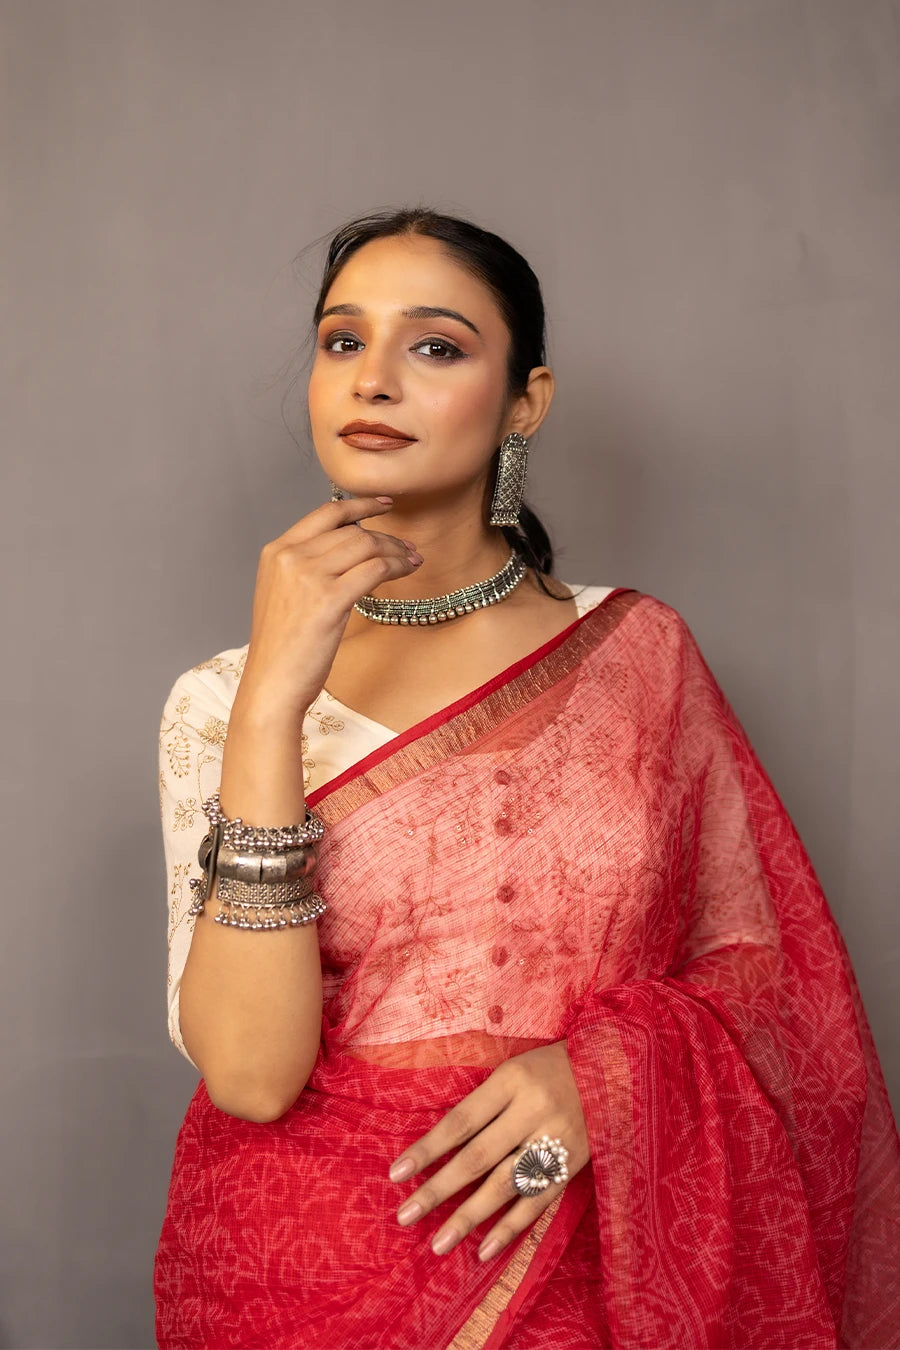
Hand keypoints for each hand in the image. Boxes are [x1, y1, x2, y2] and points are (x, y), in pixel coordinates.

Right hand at [236, 495, 423, 720]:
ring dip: (396, 551)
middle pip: (352, 530)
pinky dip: (397, 566)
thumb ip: (306, 568)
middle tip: (408, 549)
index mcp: (276, 552)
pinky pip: (374, 569)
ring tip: (413, 561)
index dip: (360, 505)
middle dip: (386, 537)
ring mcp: (308, 576)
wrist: (272, 684)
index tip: (384, 504)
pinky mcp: (328, 599)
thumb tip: (349, 551)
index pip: (325, 514)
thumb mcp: (284, 595)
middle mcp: (289, 557)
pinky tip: (407, 571)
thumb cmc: (283, 649)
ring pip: (366, 545)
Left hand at [388, 1041, 588, 1262]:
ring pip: (506, 1185)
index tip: (396, 1174)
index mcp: (511, 1080)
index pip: (460, 1121)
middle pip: (478, 1156)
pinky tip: (484, 1249)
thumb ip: (482, 1104)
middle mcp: (532, 1111)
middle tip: (405, 1217)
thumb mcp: (512, 1070)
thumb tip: (439, 1147)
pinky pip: (538, 1202)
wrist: (612, 1069)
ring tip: (439, 1243)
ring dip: (470, 1217)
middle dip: (439, 1189)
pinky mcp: (573, 1165)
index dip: (428, 1149)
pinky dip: (511, 1228)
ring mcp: (555, 1141)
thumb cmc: (549, 1067)